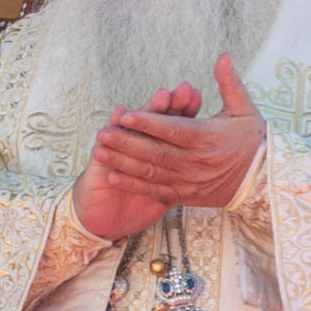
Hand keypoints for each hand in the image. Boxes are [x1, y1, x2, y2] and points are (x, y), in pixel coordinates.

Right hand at [71, 80, 193, 238]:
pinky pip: (109, 144)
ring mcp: (117, 151)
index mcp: (154, 151)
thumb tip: (210, 160)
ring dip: (148, 111)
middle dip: (170, 105)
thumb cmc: (136, 205)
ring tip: (162, 96)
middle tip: (183, 90)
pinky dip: (113, 127)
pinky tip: (120, 112)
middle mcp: (136, 146)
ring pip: (134, 127)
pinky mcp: (100, 162)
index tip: (196, 96)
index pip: (172, 127)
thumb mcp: (167, 191)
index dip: (184, 112)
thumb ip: (182, 173)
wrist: (104, 221)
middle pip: (155, 121)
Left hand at [92, 54, 265, 211]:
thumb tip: (224, 56)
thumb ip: (229, 83)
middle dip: (126, 143)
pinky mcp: (186, 195)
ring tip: (99, 153)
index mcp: (208, 138)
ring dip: (123, 163)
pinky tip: (113, 177)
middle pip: (155, 152)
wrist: (266, 180)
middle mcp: (196, 161)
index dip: (148, 122)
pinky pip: (156, 191)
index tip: (125, 114)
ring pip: (152, 172)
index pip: (173, 129)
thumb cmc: (254, 140)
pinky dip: (134, 185)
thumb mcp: (245, 109)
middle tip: (102, 133)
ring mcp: (190, 181)